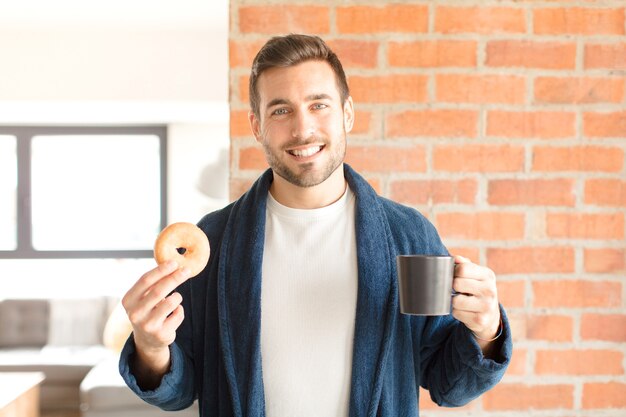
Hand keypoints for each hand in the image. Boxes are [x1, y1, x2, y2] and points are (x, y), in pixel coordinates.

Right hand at [121, 261, 190, 380]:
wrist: (147, 339)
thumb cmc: (148, 309)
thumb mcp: (144, 297)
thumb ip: (153, 283)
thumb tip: (173, 264)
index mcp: (128, 300)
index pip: (145, 280)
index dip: (161, 270)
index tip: (174, 262)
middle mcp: (135, 313)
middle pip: (159, 290)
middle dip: (175, 278)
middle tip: (186, 270)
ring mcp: (147, 325)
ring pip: (171, 302)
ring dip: (177, 296)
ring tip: (175, 298)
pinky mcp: (160, 334)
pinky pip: (178, 314)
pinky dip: (179, 310)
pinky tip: (173, 313)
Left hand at [451, 255, 500, 343]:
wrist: (491, 315)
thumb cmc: (478, 290)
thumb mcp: (476, 275)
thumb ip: (465, 265)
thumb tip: (455, 258)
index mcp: (488, 275)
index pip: (462, 269)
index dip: (454, 272)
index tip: (455, 276)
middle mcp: (489, 290)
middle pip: (456, 284)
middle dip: (453, 287)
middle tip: (459, 290)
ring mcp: (486, 306)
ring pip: (455, 300)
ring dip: (454, 301)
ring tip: (462, 300)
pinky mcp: (480, 320)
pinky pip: (456, 313)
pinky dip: (456, 312)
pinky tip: (465, 310)